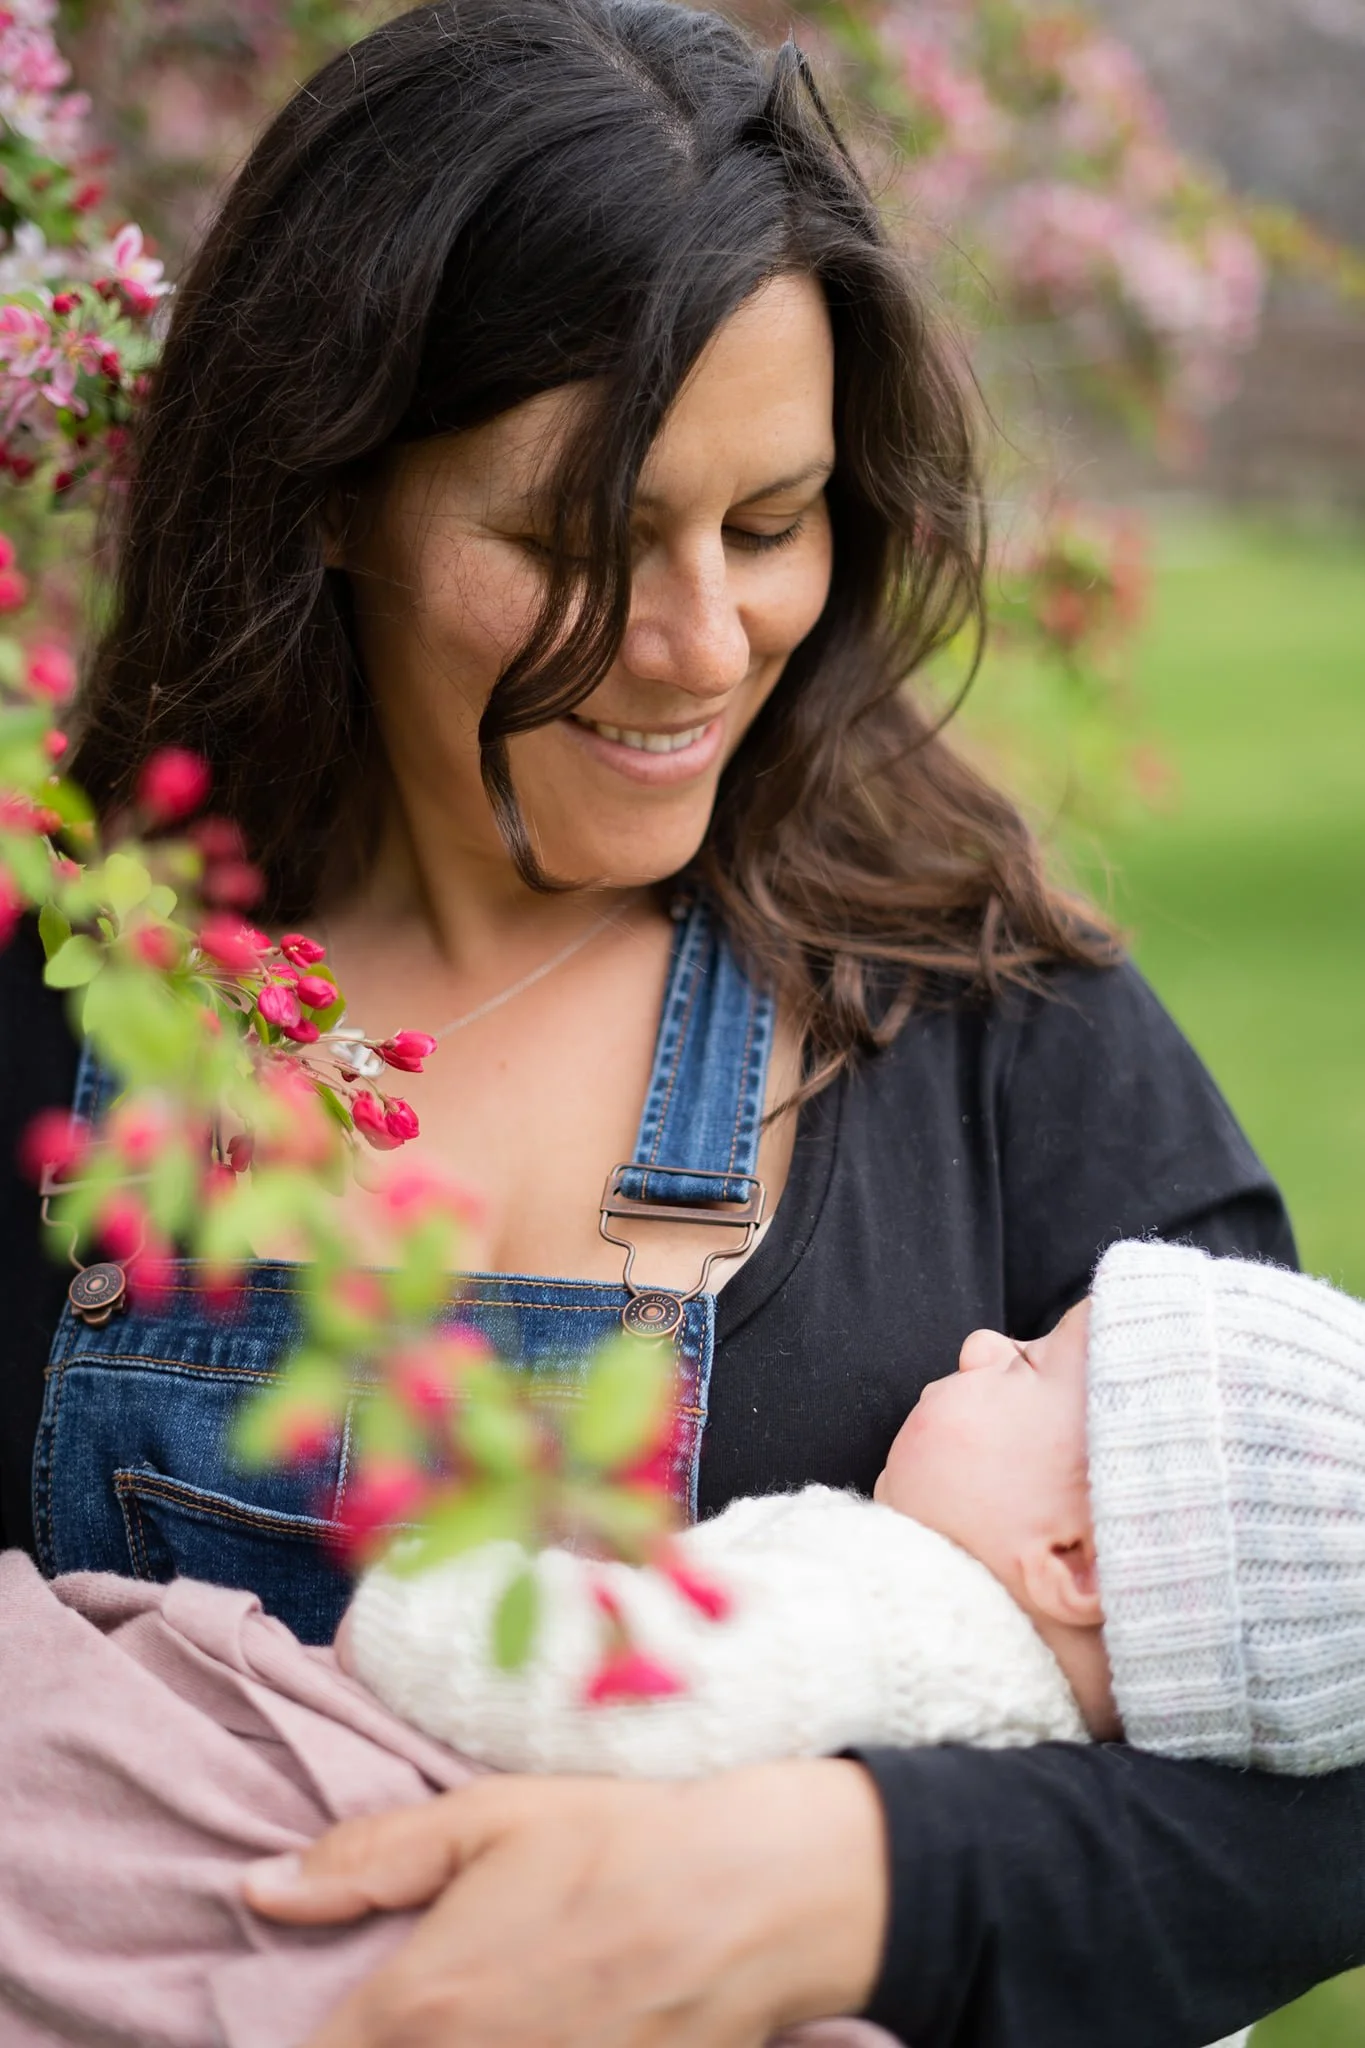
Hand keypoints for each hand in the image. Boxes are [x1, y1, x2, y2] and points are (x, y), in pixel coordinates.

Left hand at [243, 1759, 888, 2047]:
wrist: (754, 1899)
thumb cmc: (617, 1844)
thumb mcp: (488, 1817)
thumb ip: (367, 1858)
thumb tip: (262, 1888)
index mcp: (422, 2007)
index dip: (298, 2041)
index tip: (321, 2018)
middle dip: (375, 2043)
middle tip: (410, 2007)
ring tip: (477, 2013)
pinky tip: (536, 2027)